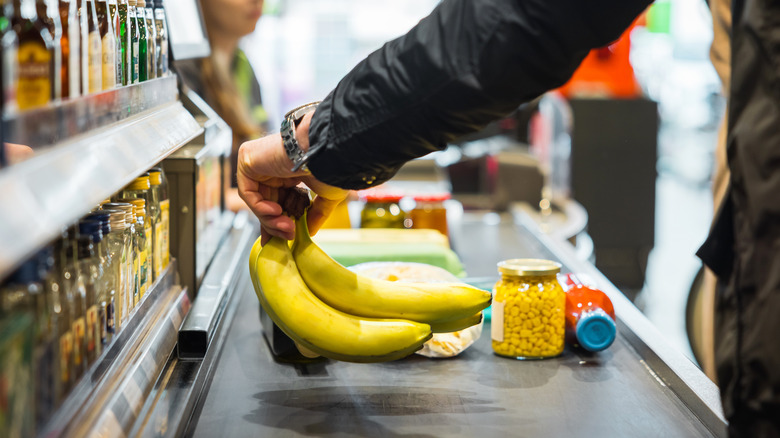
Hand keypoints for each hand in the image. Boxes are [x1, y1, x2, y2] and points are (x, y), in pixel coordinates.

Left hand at [237, 113, 347, 244]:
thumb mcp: (326, 195)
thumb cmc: (330, 164)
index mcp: (288, 173)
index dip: (277, 223)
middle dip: (275, 225)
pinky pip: (247, 193)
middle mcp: (271, 168)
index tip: (281, 241)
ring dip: (270, 220)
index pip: (276, 202)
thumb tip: (310, 231)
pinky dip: (259, 207)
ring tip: (287, 228)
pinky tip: (276, 212)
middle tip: (289, 236)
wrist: (324, 148)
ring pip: (256, 202)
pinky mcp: (247, 161)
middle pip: (265, 205)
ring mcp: (258, 164)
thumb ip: (317, 213)